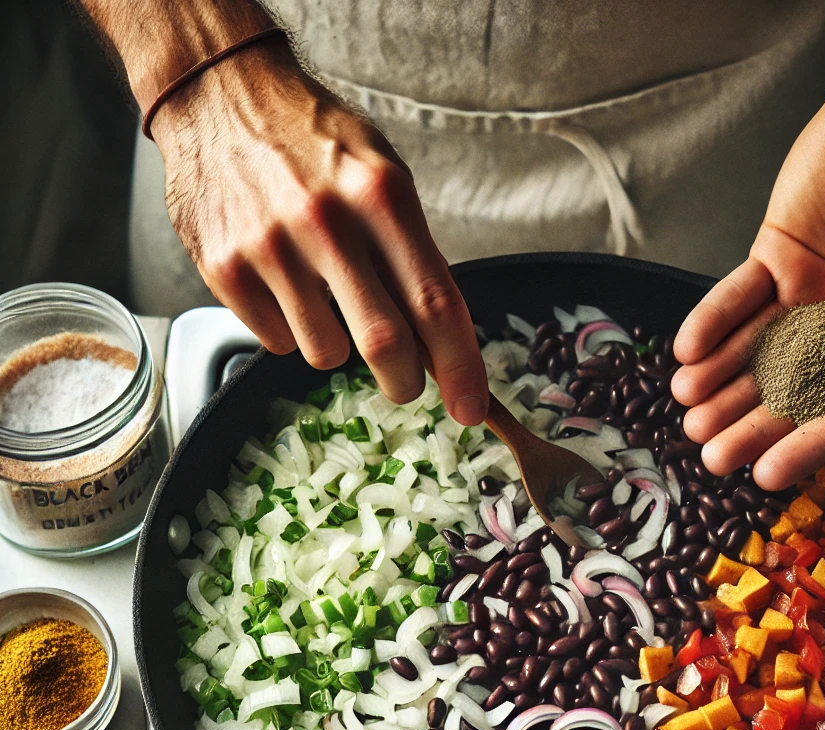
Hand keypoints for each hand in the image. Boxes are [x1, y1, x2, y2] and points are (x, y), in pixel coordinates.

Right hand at [153, 42, 487, 423]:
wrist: (220, 95)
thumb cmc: (314, 141)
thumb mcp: (382, 176)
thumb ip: (413, 255)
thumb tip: (441, 341)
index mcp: (381, 197)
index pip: (435, 303)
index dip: (459, 367)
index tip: (472, 408)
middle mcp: (326, 223)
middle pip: (385, 343)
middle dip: (404, 381)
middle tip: (404, 382)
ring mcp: (270, 247)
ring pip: (326, 353)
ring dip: (337, 345)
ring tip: (325, 297)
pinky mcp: (223, 268)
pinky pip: (275, 341)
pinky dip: (289, 329)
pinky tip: (282, 285)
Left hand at [671, 56, 824, 489]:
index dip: (804, 444)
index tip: (765, 476)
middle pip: (788, 388)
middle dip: (747, 423)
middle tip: (707, 453)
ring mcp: (804, 292)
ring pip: (755, 350)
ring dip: (720, 382)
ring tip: (688, 411)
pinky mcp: (772, 257)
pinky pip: (735, 298)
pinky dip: (710, 324)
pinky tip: (686, 353)